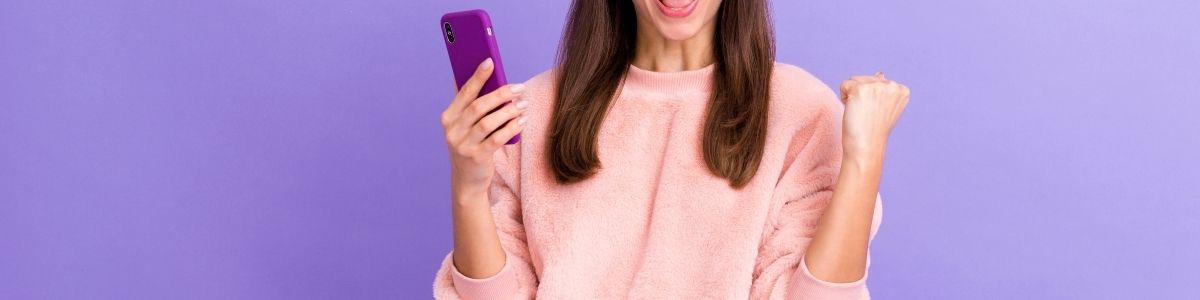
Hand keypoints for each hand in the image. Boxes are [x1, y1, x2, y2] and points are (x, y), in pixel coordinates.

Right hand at [441, 58, 528, 199]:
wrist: (466, 181)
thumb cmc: (470, 145)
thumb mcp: (464, 126)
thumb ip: (469, 104)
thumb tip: (478, 74)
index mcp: (448, 117)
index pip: (464, 92)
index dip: (477, 76)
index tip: (490, 61)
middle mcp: (452, 130)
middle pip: (478, 106)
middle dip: (500, 94)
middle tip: (518, 87)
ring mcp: (463, 145)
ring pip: (489, 122)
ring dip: (509, 111)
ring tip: (523, 103)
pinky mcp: (477, 157)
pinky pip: (497, 138)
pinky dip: (512, 127)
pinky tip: (522, 120)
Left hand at [838, 72, 909, 158]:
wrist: (866, 146)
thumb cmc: (873, 129)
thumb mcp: (884, 107)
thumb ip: (883, 89)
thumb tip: (880, 73)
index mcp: (902, 90)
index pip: (878, 81)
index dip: (872, 97)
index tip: (876, 112)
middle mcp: (892, 85)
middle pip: (865, 78)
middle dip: (861, 95)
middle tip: (867, 114)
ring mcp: (876, 86)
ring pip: (854, 80)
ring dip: (852, 96)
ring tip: (860, 112)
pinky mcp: (860, 89)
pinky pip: (844, 85)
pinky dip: (843, 98)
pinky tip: (852, 111)